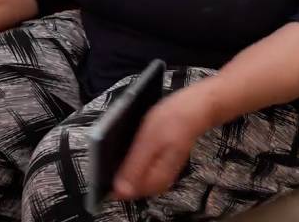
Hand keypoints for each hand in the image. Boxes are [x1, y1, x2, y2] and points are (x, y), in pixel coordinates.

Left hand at [112, 84, 219, 200]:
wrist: (196, 106)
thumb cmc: (174, 120)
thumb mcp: (149, 141)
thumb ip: (134, 167)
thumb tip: (119, 191)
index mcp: (155, 180)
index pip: (123, 192)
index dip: (109, 179)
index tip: (102, 161)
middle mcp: (157, 181)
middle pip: (127, 182)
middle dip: (116, 166)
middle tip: (113, 143)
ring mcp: (157, 171)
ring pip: (131, 172)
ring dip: (123, 158)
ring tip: (122, 137)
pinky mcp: (157, 161)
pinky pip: (137, 163)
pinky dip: (131, 152)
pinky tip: (131, 139)